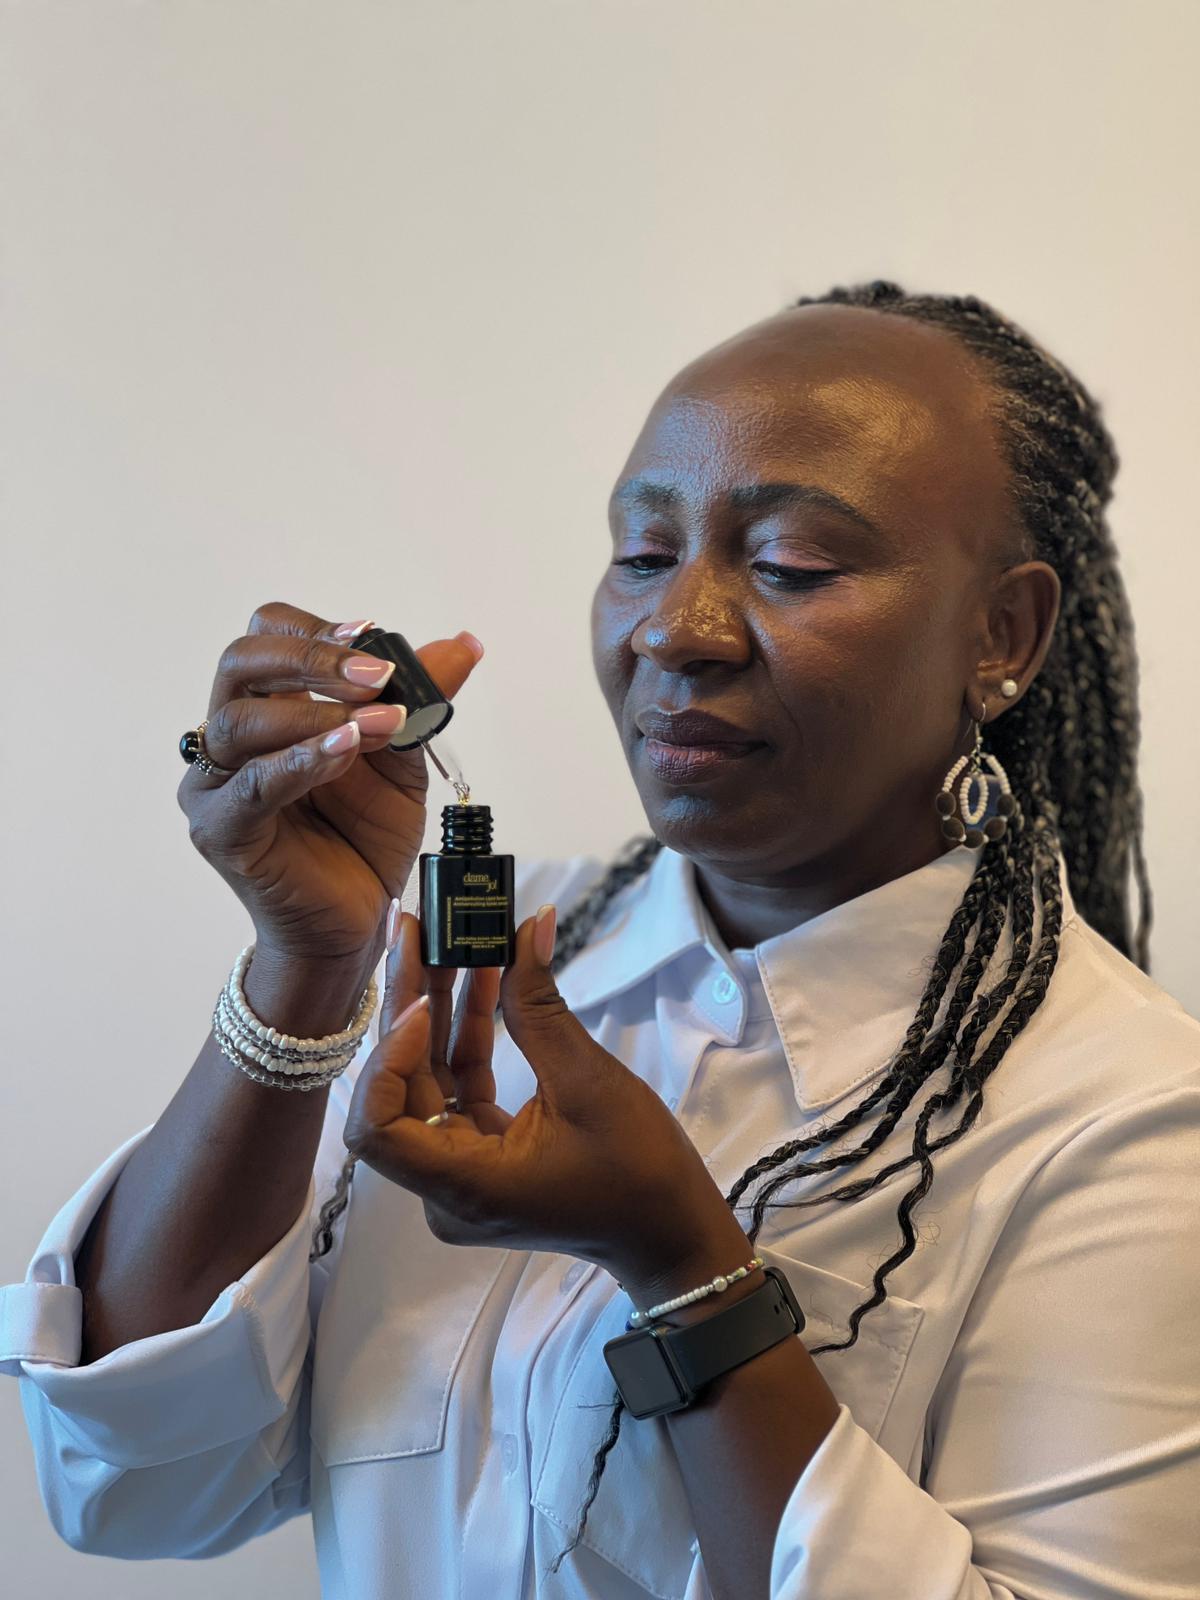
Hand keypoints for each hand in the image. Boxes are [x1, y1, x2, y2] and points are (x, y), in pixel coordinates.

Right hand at [178, 601, 482, 969]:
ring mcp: (216, 785)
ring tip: (377, 722)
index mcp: (267, 708)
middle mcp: (229, 739)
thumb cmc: (365, 839)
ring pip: (239, 721)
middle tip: (378, 676)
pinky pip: (251, 786)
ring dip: (314, 711)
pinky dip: (301, 760)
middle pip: (241, 664)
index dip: (314, 629)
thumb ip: (420, 700)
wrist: (358, 920)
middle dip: (313, 658)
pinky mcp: (222, 831)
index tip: (371, 633)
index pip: (266, 639)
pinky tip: (346, 749)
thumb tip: (463, 645)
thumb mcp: (404, 758)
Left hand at [341, 905, 749, 1299]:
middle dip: (411, 1006)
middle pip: (400, 1089)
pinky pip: (459, 1090)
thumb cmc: (639, 1173)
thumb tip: (529, 926)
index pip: (376, 1127)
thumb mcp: (588, 1082)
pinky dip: (468, 1037)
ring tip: (449, 940)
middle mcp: (446, 1187)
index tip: (423, 1001)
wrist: (671, 1230)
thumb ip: (541, 1007)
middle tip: (419, 930)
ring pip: (428, 1082)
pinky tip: (483, 978)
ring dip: (440, 1012)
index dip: (387, 1060)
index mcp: (462, 1186)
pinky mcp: (484, 1155)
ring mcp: (463, 1172)